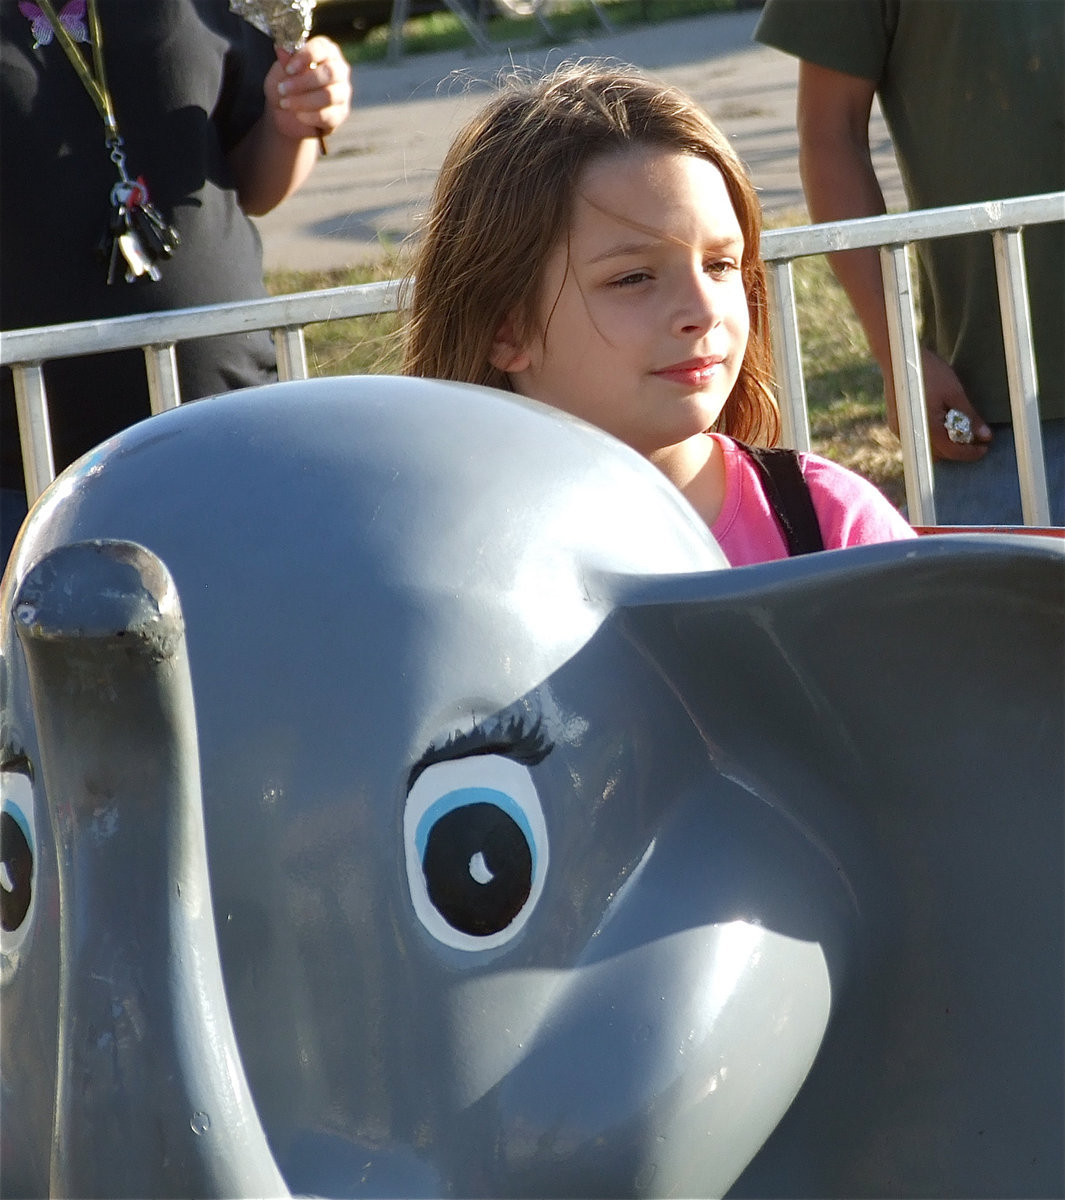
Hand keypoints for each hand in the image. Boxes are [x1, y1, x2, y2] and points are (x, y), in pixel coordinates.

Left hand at [266, 36, 351, 142]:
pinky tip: (297, 115)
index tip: (288, 69)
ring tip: (285, 103)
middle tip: (283, 88)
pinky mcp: (340, 113)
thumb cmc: (287, 85)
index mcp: (326, 51)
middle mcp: (339, 69)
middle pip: (329, 73)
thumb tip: (281, 49)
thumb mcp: (281, 72)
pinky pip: (328, 115)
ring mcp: (342, 92)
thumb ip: (285, 62)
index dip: (305, 57)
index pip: (322, 48)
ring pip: (329, 95)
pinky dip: (310, 116)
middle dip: (304, 82)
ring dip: (304, 100)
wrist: (287, 114)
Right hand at [884, 346, 991, 461]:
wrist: (899, 358)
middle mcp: (911, 434)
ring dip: (945, 445)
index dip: (970, 452)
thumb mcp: (954, 393)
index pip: (952, 451)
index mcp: (927, 428)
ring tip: (960, 430)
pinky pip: (919, 438)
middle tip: (976, 439)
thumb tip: (985, 436)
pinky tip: (943, 423)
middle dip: (958, 450)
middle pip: (939, 454)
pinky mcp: (898, 424)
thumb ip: (969, 417)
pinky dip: (933, 437)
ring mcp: (901, 430)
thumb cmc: (928, 372)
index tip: (985, 447)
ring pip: (928, 448)